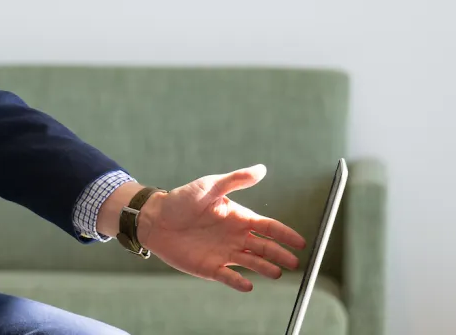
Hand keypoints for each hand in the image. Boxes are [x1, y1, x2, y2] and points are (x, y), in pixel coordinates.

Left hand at [137, 164, 306, 291]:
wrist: (155, 219)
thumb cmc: (181, 200)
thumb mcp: (209, 186)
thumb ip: (234, 180)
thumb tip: (261, 169)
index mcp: (239, 218)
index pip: (268, 227)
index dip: (285, 234)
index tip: (300, 242)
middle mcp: (235, 237)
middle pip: (264, 247)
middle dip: (280, 254)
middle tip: (294, 262)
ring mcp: (224, 253)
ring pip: (251, 263)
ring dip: (264, 268)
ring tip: (276, 273)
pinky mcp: (210, 267)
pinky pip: (228, 277)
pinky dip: (238, 282)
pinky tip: (247, 286)